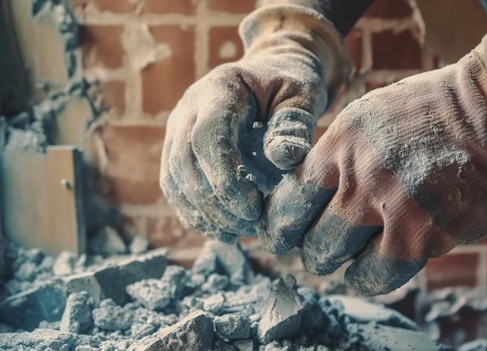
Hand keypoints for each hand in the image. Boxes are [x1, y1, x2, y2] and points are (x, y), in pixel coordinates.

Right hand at [160, 5, 350, 242]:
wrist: (272, 74)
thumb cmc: (291, 85)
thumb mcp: (303, 94)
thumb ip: (294, 124)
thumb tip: (283, 158)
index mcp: (219, 89)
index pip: (207, 137)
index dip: (224, 178)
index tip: (252, 209)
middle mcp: (189, 108)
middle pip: (184, 162)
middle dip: (214, 202)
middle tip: (248, 225)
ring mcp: (179, 129)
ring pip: (174, 178)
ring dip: (202, 212)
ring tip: (236, 233)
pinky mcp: (180, 149)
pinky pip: (175, 186)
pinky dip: (195, 212)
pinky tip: (222, 230)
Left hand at [259, 27, 486, 294]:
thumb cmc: (431, 114)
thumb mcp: (370, 116)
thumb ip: (337, 153)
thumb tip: (309, 190)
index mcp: (342, 143)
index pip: (291, 196)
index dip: (283, 222)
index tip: (283, 234)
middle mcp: (359, 175)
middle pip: (309, 233)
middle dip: (308, 247)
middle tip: (314, 251)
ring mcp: (390, 207)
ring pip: (334, 257)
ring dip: (331, 266)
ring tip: (336, 265)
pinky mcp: (423, 236)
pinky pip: (376, 274)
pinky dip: (363, 279)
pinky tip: (361, 275)